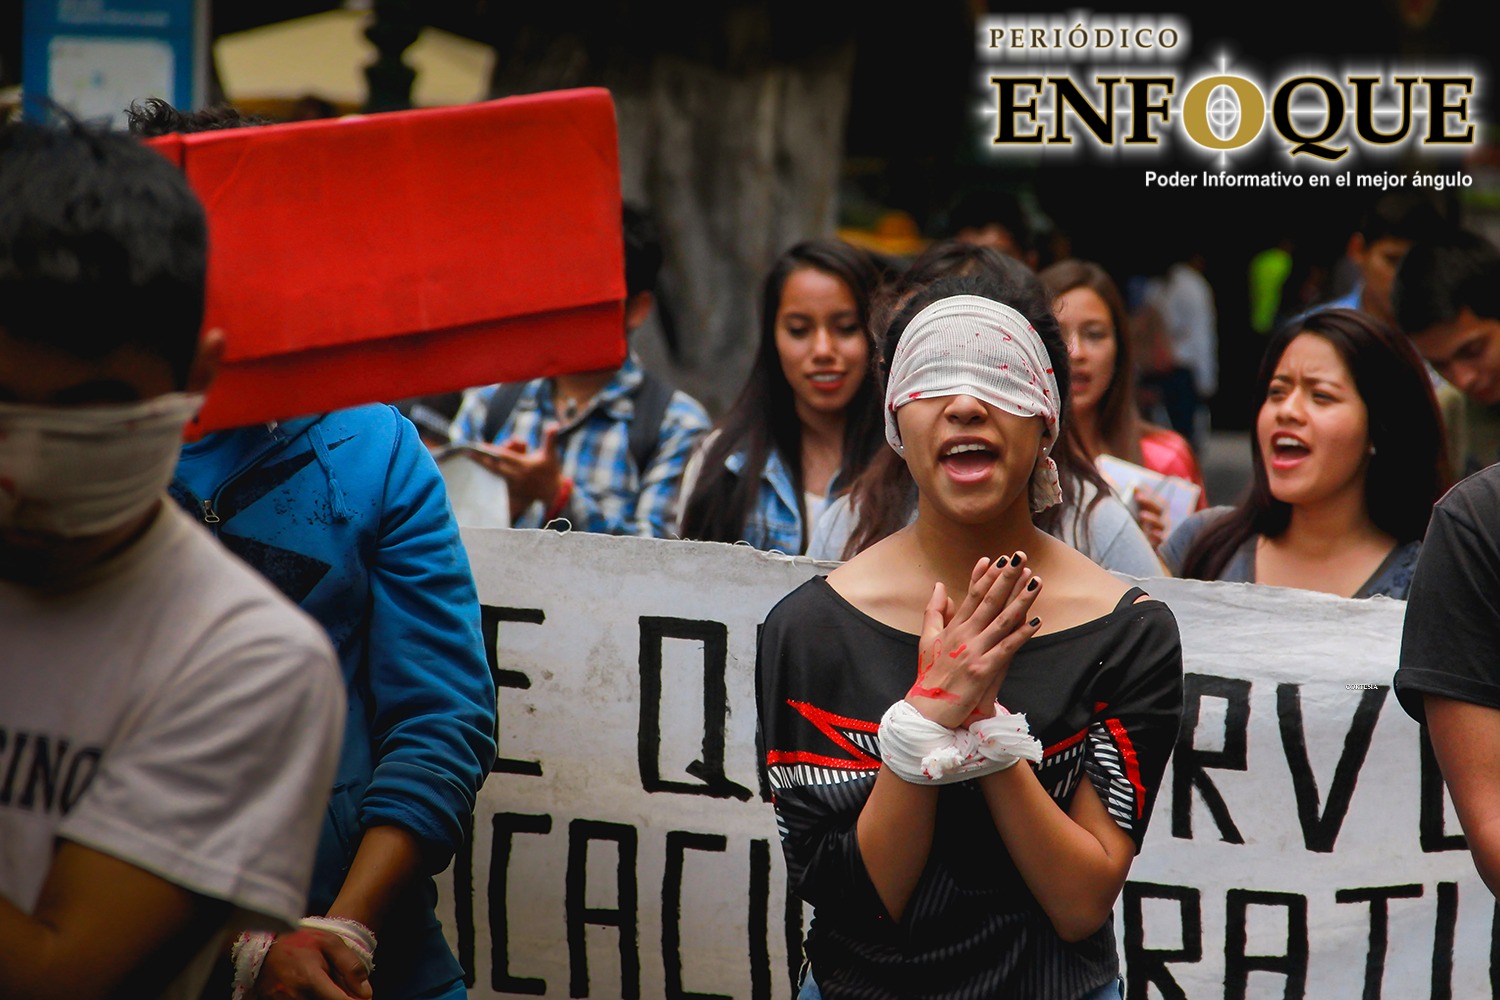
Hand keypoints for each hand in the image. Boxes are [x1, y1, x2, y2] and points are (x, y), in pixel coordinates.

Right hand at [254, 928, 371, 999]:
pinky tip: (314, 989)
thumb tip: (366, 993)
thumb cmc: (300, 941)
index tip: (362, 997)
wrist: (266, 944)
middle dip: (340, 997)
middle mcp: (295, 995)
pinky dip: (313, 997)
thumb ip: (350, 966)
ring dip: (326, 997)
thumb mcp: (330, 943)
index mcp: (309, 978)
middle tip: (339, 985)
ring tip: (324, 983)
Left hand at [465, 424, 563, 511]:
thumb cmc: (551, 471)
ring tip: (471, 458)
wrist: (553, 493)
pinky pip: (496, 482)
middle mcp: (516, 475)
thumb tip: (554, 424)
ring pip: (494, 474)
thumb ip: (550, 438)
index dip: (491, 451)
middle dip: (480, 459)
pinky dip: (487, 476)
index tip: (479, 446)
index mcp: (524, 465)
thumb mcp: (551, 454)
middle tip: (468, 452)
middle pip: (494, 466)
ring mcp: (512, 485)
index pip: (504, 456)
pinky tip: (478, 472)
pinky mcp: (511, 491)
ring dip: (482, 466)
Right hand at [907, 553, 1042, 728]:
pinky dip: (1021, 635)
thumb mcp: (927, 639)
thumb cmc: (930, 675)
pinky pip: (1006, 648)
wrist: (927, 709)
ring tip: (1035, 581)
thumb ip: (934, 611)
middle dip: (1006, 577)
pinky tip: (1037, 622)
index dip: (987, 576)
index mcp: (953, 628)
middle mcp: (964, 635)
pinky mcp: (982, 670)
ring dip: (1020, 599)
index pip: (972, 595)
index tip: (999, 558)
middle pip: (989, 601)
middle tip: (1020, 557)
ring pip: (1001, 620)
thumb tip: (941, 585)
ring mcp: (973, 652)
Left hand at [1132, 487, 1166, 549]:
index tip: (1136, 488)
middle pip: (1160, 508)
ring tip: (1141, 514)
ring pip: (1161, 524)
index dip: (1148, 493)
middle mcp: (1162, 521)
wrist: (1136, 553)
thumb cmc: (1135, 531)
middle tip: (1137, 497)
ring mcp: (1162, 533)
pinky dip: (1158, 536)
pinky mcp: (1159, 545)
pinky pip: (1161, 540)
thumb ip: (1131, 505)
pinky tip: (1152, 533)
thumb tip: (1125, 491)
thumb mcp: (1133, 517)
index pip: (1156, 499)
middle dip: (1149, 501)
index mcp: (1157, 513)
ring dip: (1152, 518)